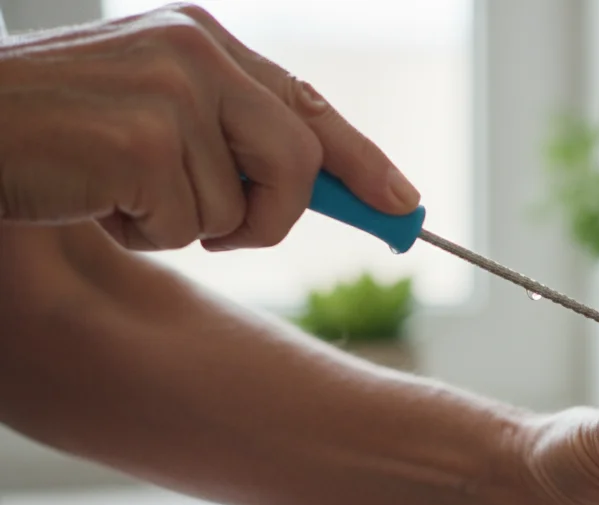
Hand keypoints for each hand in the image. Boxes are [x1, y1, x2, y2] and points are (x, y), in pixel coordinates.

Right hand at [0, 3, 416, 250]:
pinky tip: (98, 199)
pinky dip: (148, 235)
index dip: (363, 161)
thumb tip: (326, 184)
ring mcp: (172, 93)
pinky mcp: (145, 142)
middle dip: (272, 217)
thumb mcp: (154, 109)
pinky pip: (191, 229)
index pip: (308, 102)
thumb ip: (233, 132)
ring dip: (187, 226)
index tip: (404, 205)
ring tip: (122, 191)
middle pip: (300, 164)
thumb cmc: (57, 131)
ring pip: (241, 210)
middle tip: (224, 232)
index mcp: (203, 38)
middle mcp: (197, 53)